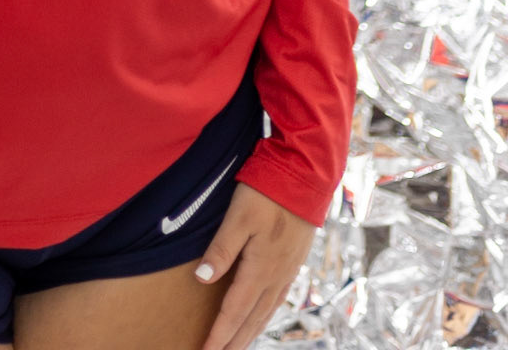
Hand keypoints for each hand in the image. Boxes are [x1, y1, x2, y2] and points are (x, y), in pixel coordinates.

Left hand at [195, 184, 315, 349]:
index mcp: (260, 269)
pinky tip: (261, 316)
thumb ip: (221, 249)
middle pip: (251, 319)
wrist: (305, 175)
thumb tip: (201, 279)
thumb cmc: (267, 192)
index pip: (234, 311)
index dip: (219, 334)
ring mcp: (287, 270)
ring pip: (266, 312)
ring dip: (250, 332)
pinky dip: (265, 316)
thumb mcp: (238, 217)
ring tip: (237, 347)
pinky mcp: (294, 261)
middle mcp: (276, 276)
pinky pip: (277, 300)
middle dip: (234, 342)